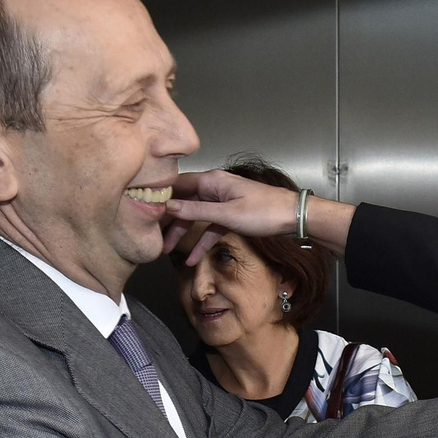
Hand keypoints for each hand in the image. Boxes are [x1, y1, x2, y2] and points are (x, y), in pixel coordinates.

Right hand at [162, 170, 355, 260]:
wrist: (294, 217)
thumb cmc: (266, 212)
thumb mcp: (227, 214)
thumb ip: (196, 212)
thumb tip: (168, 206)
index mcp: (212, 180)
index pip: (177, 184)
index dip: (160, 195)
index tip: (143, 209)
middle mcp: (215, 187)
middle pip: (184, 202)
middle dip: (168, 219)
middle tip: (152, 235)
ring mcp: (222, 201)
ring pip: (195, 216)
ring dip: (182, 233)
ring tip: (167, 250)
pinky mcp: (231, 215)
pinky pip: (210, 227)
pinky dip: (201, 241)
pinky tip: (192, 258)